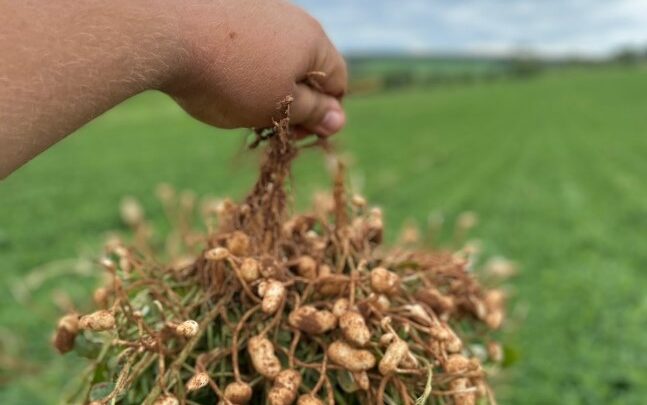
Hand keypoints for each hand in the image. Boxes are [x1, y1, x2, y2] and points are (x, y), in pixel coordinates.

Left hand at [166, 0, 347, 136]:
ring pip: (276, 55)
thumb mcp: (277, 107)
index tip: (296, 133)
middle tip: (265, 122)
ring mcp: (260, 7)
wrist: (163, 31)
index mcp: (314, 40)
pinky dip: (242, 62)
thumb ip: (312, 113)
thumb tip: (339, 119)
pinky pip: (249, 41)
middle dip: (293, 99)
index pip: (338, 84)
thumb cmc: (228, 78)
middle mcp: (292, 17)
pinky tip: (217, 75)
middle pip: (307, 67)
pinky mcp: (230, 6)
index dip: (323, 115)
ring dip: (266, 82)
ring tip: (236, 100)